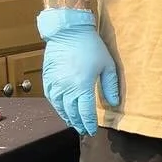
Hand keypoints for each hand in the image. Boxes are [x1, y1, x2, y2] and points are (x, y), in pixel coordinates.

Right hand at [36, 7, 118, 135]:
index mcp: (83, 87)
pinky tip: (60, 108)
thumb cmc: (91, 47)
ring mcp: (55, 83)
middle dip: (78, 123)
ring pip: (59, 106)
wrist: (69, 31)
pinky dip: (55, 105)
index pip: (86, 112)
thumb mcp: (107, 66)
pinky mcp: (47, 77)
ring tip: (72, 122)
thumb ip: (110, 87)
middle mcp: (66, 88)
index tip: (92, 131)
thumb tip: (114, 104)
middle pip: (72, 112)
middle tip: (83, 130)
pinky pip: (50, 96)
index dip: (89, 123)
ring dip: (66, 116)